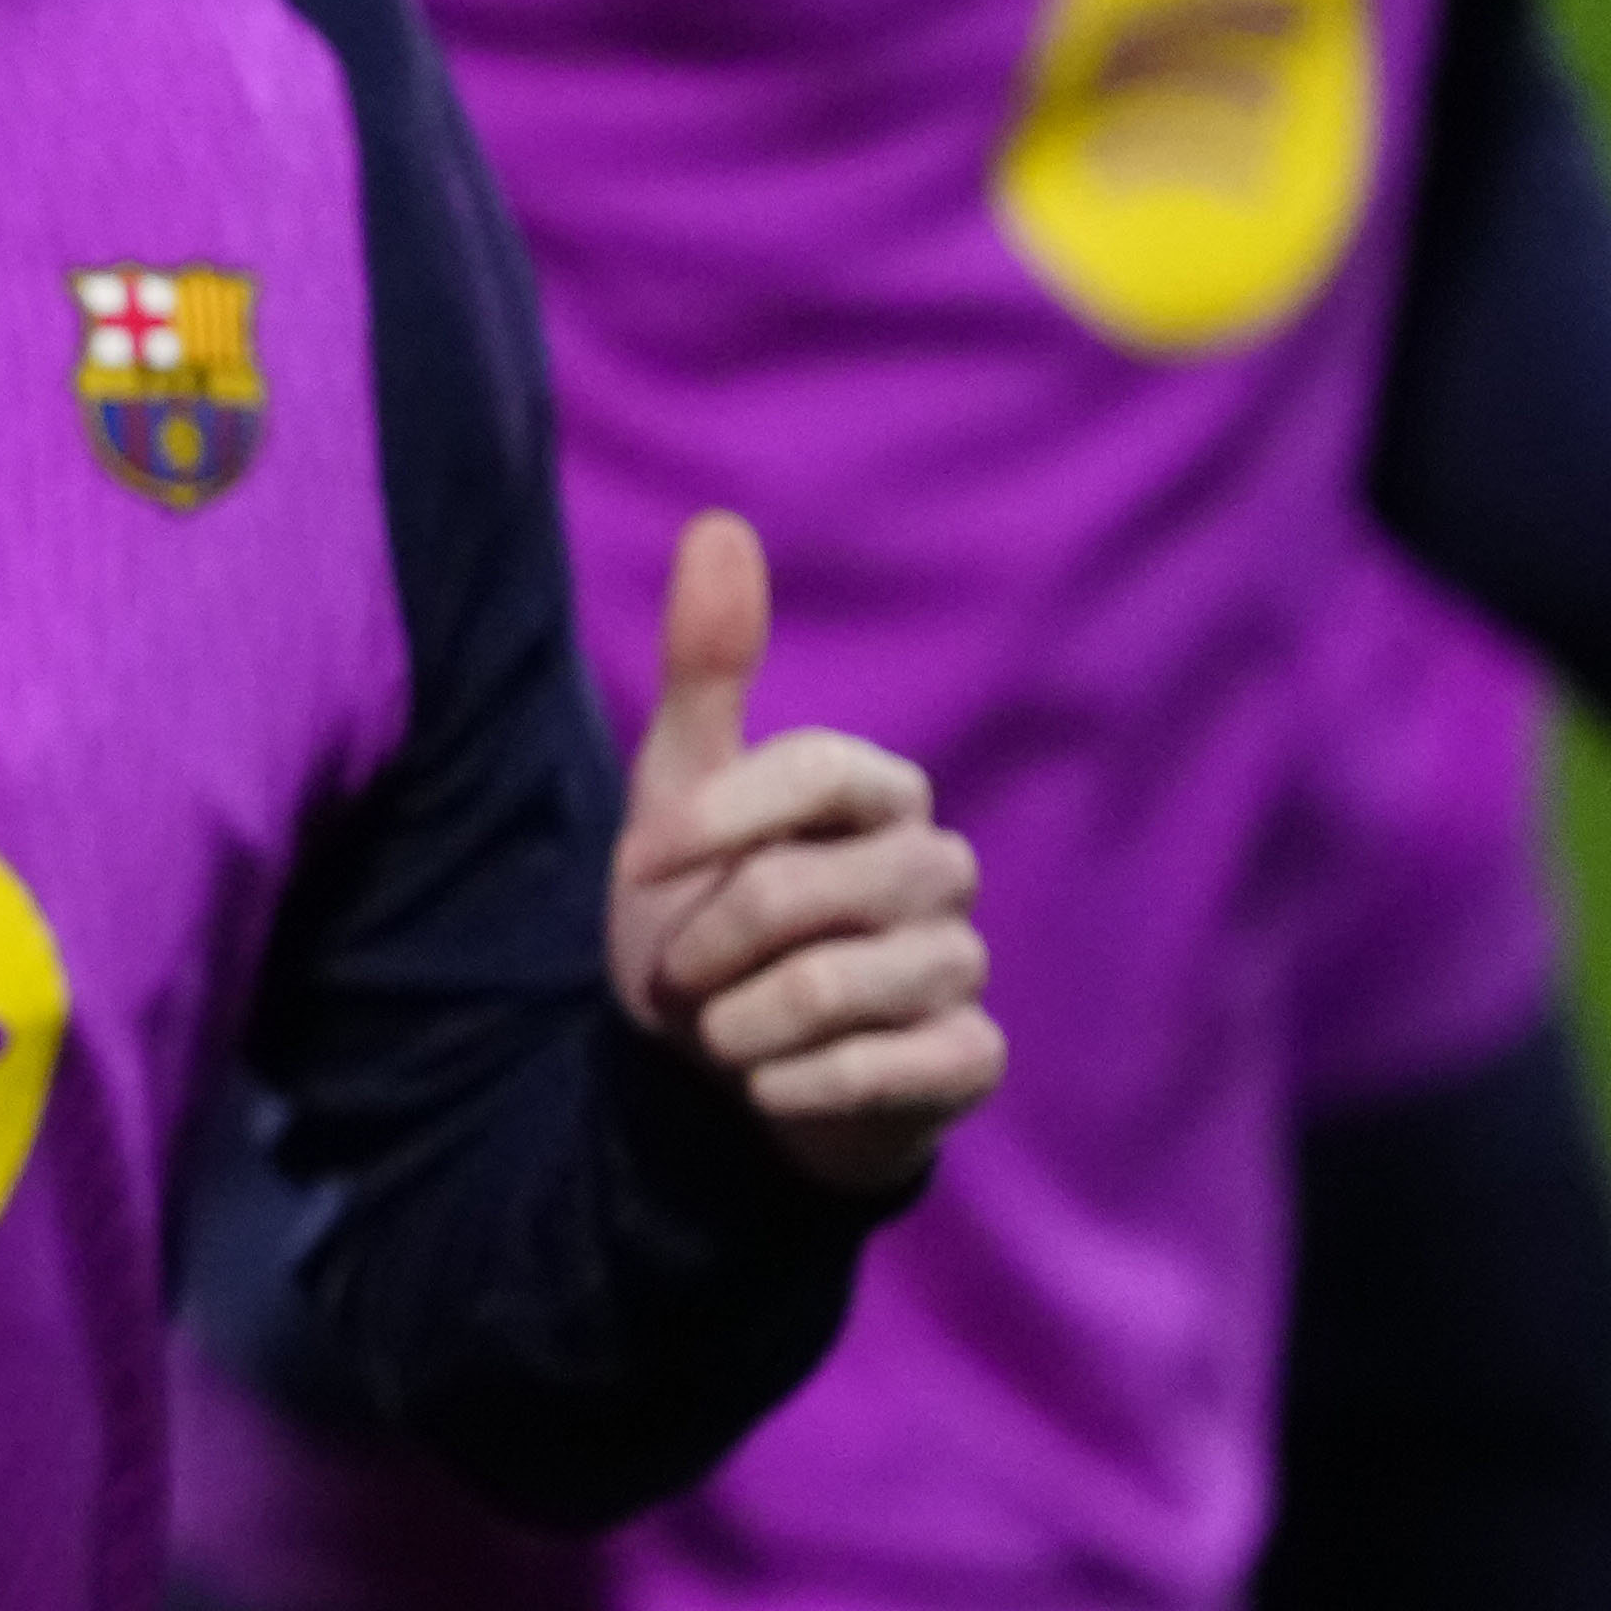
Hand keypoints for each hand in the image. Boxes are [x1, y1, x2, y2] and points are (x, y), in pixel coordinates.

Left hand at [607, 513, 999, 1195]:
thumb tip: (720, 524)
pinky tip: (772, 1086)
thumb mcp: (680, 795)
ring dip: (738, 1026)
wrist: (726, 1076)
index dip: (716, 819)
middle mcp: (936, 868)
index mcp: (876, 793)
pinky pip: (884, 1068)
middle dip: (708, 944)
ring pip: (831, 989)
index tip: (641, 867)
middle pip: (801, 890)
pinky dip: (795, 1086)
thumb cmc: (708, 920)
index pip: (818, 765)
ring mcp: (962, 964)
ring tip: (727, 1032)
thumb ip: (707, 669)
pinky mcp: (970, 1056)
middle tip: (686, 976)